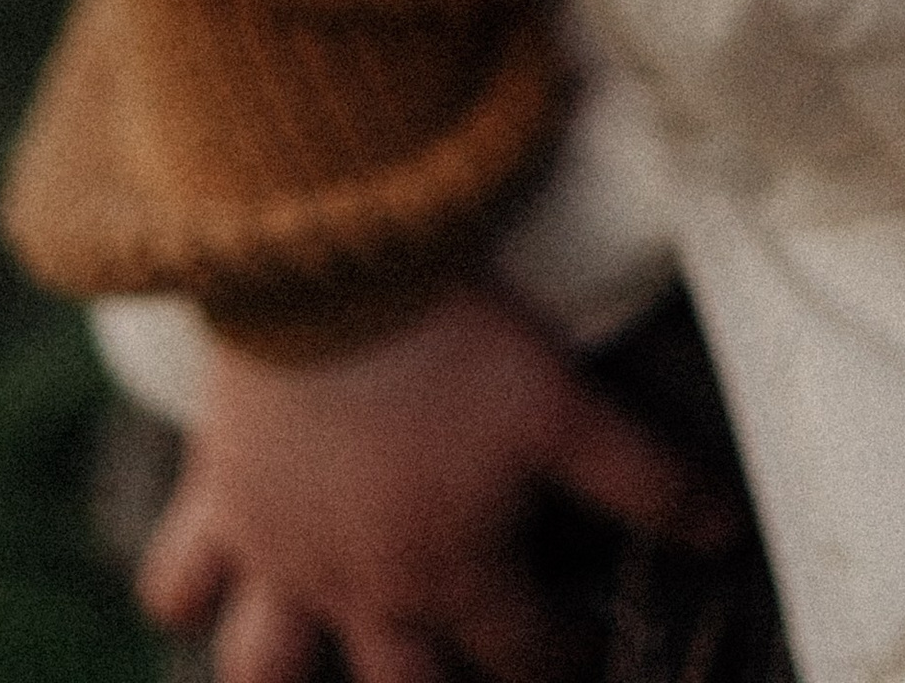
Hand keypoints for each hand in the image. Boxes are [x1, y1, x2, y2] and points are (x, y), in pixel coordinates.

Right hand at [136, 278, 735, 682]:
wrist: (329, 263)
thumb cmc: (453, 334)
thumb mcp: (562, 404)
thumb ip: (646, 478)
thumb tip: (726, 533)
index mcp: (455, 570)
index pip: (526, 655)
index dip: (568, 659)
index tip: (586, 650)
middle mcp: (363, 586)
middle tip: (456, 662)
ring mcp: (281, 555)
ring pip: (263, 675)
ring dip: (283, 681)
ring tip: (309, 669)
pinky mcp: (217, 500)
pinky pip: (178, 580)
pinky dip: (185, 593)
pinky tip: (205, 594)